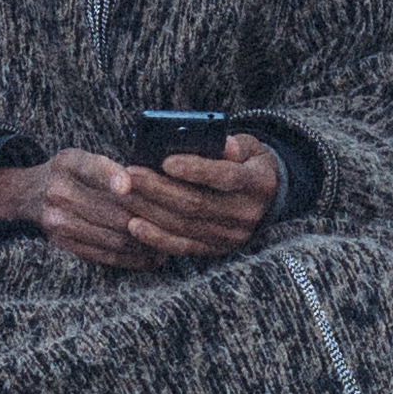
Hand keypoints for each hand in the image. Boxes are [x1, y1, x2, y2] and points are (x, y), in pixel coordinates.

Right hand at [0, 143, 277, 269]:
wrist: (27, 194)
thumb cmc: (69, 173)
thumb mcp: (81, 157)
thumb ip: (110, 167)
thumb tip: (158, 180)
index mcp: (69, 162)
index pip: (92, 167)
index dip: (110, 176)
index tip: (127, 184)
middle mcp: (60, 191)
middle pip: (111, 209)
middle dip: (149, 218)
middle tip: (179, 224)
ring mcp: (58, 220)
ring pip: (112, 235)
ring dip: (145, 242)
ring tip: (172, 243)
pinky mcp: (62, 242)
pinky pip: (102, 255)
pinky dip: (131, 258)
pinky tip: (152, 257)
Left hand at [123, 141, 280, 262]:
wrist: (266, 199)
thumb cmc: (247, 163)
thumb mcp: (250, 147)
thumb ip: (236, 145)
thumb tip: (223, 144)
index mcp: (258, 183)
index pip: (226, 177)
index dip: (196, 170)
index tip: (166, 161)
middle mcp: (247, 213)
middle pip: (197, 203)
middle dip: (159, 189)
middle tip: (130, 175)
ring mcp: (231, 236)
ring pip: (185, 225)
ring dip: (151, 211)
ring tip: (126, 195)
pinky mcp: (216, 249)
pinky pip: (183, 246)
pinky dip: (156, 238)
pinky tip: (134, 225)